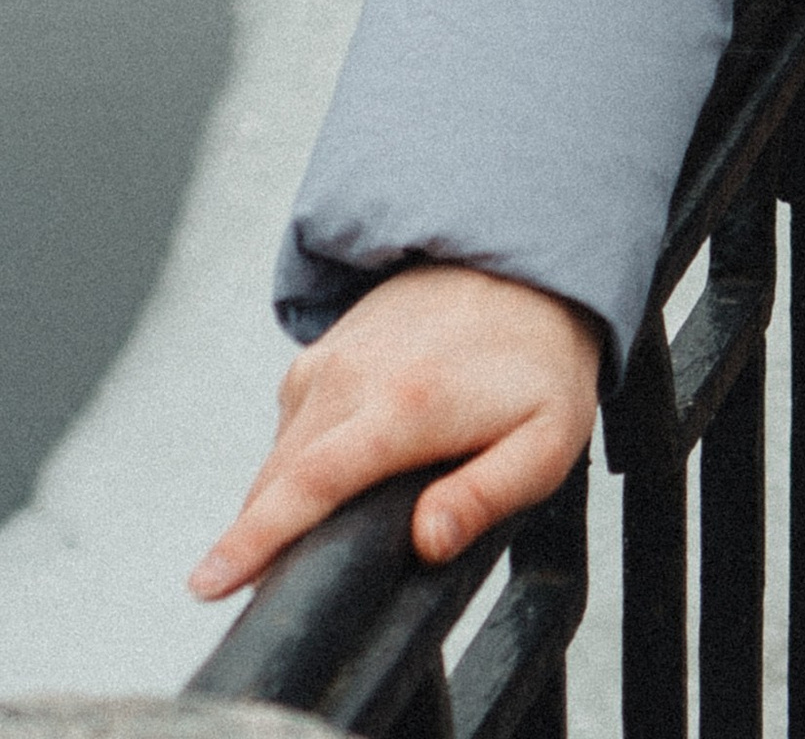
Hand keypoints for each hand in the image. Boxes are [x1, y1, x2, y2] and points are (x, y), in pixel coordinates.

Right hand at [189, 263, 601, 599]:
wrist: (528, 269)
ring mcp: (332, 358)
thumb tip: (428, 542)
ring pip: (280, 453)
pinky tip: (337, 473)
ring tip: (316, 531)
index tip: (208, 582)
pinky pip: (291, 422)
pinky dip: (296, 461)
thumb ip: (486, 495)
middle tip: (270, 586)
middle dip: (257, 540)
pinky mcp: (325, 350)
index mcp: (406, 406)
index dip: (254, 538)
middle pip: (279, 478)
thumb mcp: (545, 441)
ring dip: (279, 502)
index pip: (311, 482)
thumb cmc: (539, 363)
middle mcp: (354, 376)